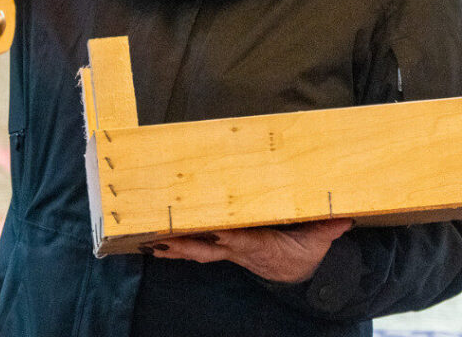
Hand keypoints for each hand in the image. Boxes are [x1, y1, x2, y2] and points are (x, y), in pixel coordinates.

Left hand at [140, 219, 353, 283]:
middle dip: (185, 244)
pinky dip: (175, 246)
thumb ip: (326, 228)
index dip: (225, 236)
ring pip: (196, 250)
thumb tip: (343, 216)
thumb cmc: (304, 252)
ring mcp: (228, 251)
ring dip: (173, 246)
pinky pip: (195, 249)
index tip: (212, 230)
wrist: (298, 274)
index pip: (240, 239)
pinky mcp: (222, 249)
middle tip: (161, 237)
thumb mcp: (318, 242)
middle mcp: (238, 249)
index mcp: (260, 245)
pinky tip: (154, 243)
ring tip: (148, 240)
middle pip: (208, 248)